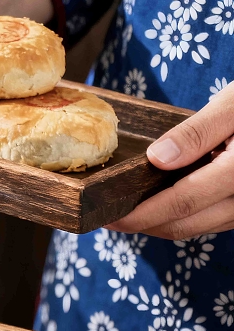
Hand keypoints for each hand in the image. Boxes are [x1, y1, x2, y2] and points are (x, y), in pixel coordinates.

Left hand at [108, 85, 233, 239]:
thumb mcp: (233, 103)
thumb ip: (196, 132)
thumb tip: (157, 160)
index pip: (183, 203)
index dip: (142, 215)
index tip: (110, 217)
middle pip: (189, 224)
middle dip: (146, 225)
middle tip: (110, 218)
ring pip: (203, 226)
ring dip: (165, 224)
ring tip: (132, 212)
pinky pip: (218, 219)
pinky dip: (189, 216)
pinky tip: (165, 204)